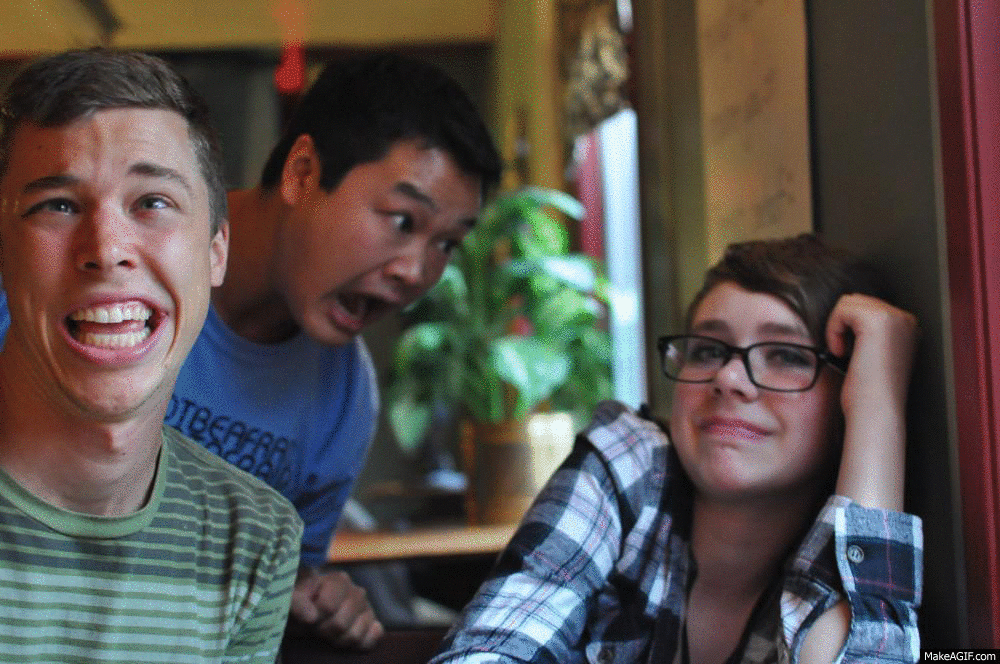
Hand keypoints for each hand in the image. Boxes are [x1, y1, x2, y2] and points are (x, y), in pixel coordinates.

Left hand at [290, 567, 384, 649]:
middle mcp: (357, 592)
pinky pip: (372, 638)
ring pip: (355, 635)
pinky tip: (345, 639)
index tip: (306, 617)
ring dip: (336, 639)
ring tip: (327, 634)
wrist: (308, 613)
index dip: (314, 617)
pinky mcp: (372, 625)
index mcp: (339, 580)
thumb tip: (311, 616)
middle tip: (315, 628)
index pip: (328, 606)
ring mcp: (367, 609)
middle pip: (341, 624)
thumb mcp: (290, 598)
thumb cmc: (299, 604)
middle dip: (323, 630)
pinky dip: (360, 643)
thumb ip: (296, 601)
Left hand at [825, 293, 918, 509]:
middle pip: (857, 300)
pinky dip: (834, 329)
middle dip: (842, 325)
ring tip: (843, 353)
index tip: (851, 354)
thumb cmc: (868, 392)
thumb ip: (867, 335)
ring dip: (837, 327)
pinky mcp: (878, 320)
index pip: (867, 307)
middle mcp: (906, 319)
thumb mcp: (871, 355)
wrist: (875, 412)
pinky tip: (841, 351)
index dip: (849, 328)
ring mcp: (895, 318)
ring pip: (849, 302)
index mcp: (908, 327)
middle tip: (844, 354)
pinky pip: (842, 309)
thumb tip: (847, 320)